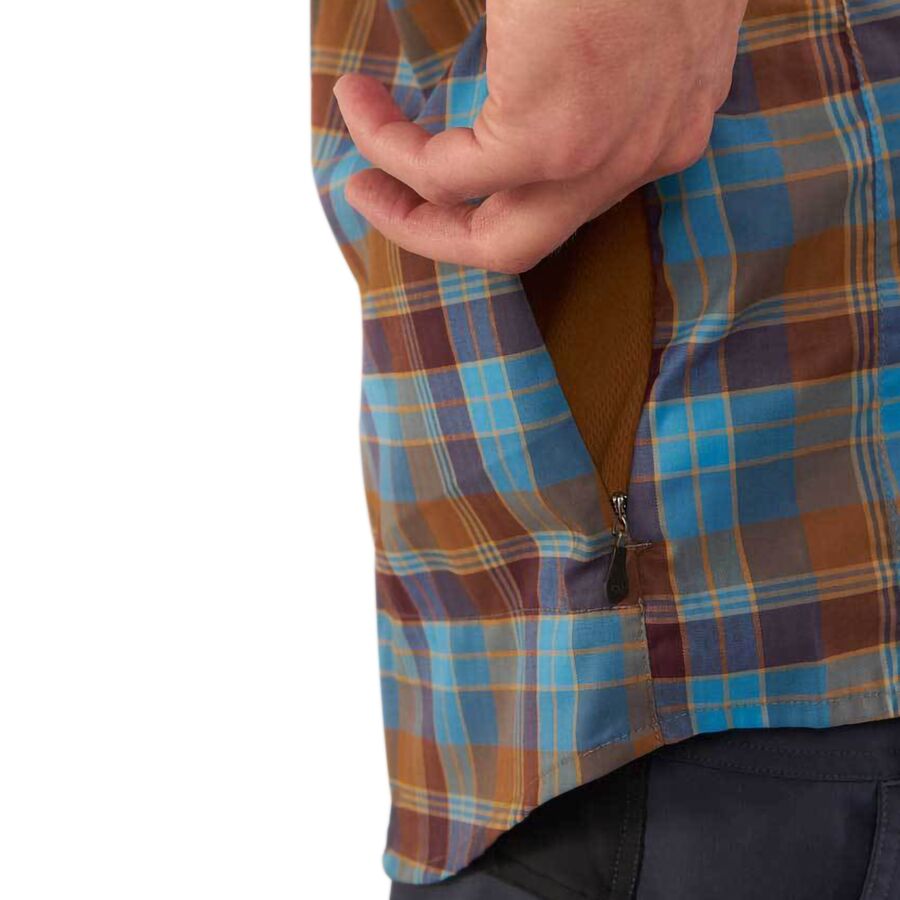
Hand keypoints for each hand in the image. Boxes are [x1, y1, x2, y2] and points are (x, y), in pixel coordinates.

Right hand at [333, 0, 746, 273]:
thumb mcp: (604, 11)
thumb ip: (560, 58)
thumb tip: (500, 69)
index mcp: (664, 117)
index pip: (566, 198)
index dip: (490, 191)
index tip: (439, 160)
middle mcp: (642, 154)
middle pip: (525, 242)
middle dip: (440, 231)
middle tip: (383, 198)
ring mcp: (600, 155)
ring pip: (490, 239)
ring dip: (408, 211)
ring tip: (360, 177)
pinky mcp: (552, 137)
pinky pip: (444, 175)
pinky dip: (389, 147)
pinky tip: (359, 103)